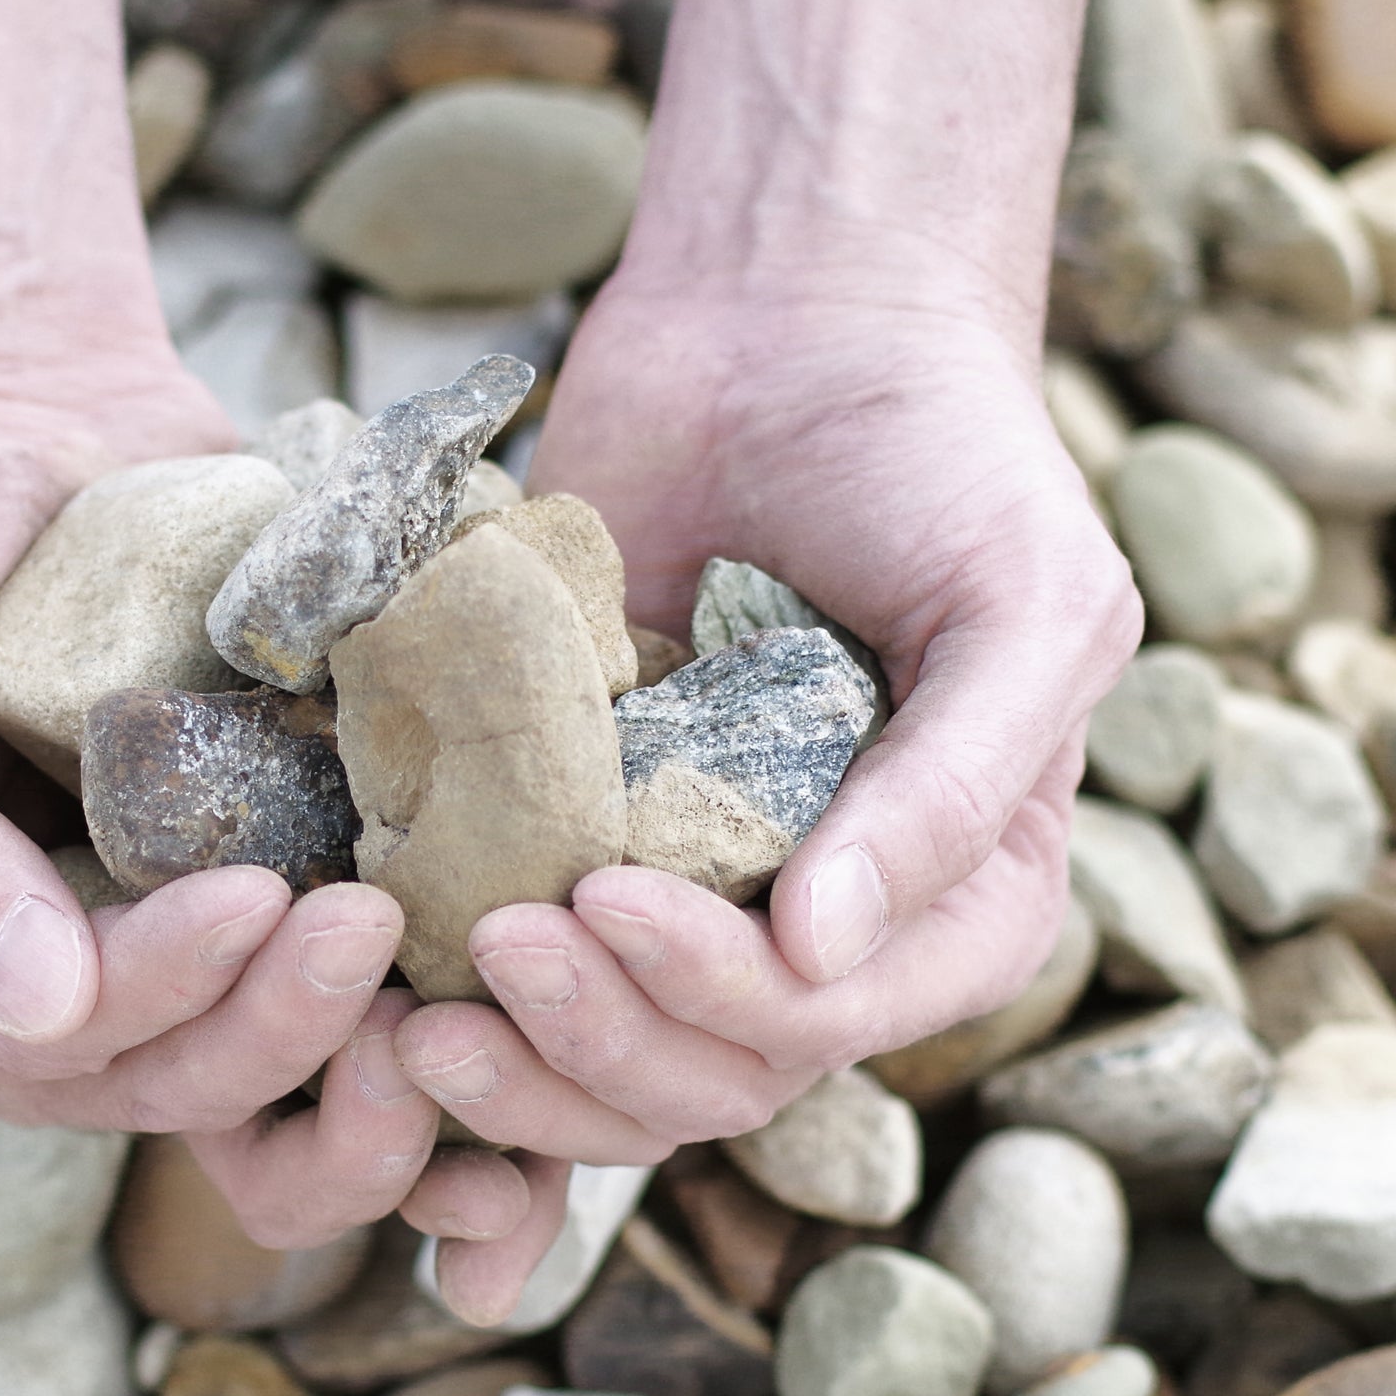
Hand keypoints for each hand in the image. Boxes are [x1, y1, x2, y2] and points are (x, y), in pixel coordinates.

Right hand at [0, 354, 479, 1246]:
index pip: (36, 1050)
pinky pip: (317, 1027)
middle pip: (162, 1084)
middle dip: (276, 1028)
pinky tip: (487, 1024)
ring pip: (257, 1091)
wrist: (0, 432)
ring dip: (358, 1072)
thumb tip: (42, 1010)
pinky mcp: (240, 930)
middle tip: (375, 922)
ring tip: (452, 1003)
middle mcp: (19, 1019)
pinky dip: (407, 1053)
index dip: (150, 996)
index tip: (251, 896)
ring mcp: (140, 980)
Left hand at [388, 283, 1141, 1315]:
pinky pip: (517, 980)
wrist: (784, 321)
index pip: (828, 1020)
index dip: (717, 997)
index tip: (606, 901)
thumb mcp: (1021, 605)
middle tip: (494, 949)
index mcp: (949, 905)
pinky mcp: (569, 846)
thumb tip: (825, 952)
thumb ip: (956, 785)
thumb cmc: (939, 455)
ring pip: (605, 1062)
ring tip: (413, 1020)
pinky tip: (374, 1013)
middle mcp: (818, 931)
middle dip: (598, 1041)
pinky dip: (451, 1014)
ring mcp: (689, 896)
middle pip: (709, 1074)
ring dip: (516, 1068)